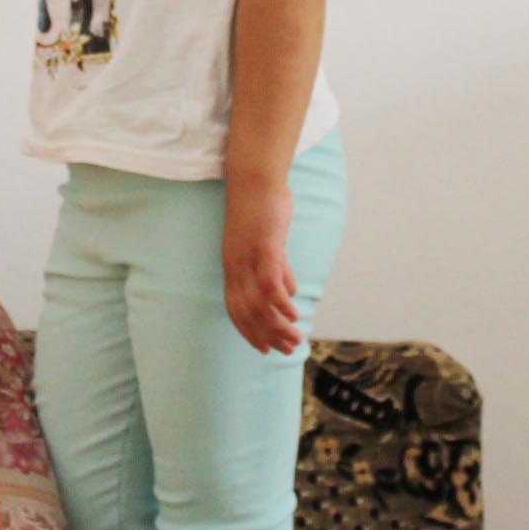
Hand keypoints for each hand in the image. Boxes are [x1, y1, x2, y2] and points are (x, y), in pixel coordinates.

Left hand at [223, 187, 305, 355]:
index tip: (265, 349)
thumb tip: (289, 292)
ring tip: (296, 338)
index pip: (236, 309)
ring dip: (278, 325)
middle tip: (288, 351)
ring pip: (259, 302)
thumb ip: (278, 268)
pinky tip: (294, 313)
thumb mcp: (269, 244)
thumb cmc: (262, 209)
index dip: (249, 331)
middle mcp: (236, 266)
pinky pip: (269, 281)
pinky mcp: (263, 246)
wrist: (255, 178)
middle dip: (267, 335)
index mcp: (233, 267)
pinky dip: (281, 301)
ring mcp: (248, 257)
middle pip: (248, 312)